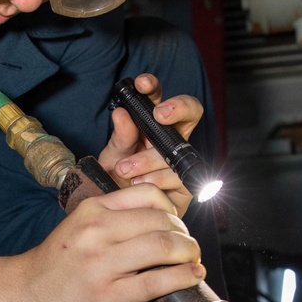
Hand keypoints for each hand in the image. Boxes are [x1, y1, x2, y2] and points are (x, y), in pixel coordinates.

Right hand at [0, 183, 205, 301]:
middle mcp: (97, 231)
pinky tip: (192, 278)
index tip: (178, 224)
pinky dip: (183, 278)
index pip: (148, 196)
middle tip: (190, 247)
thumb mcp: (79, 227)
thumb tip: (160, 222)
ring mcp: (103, 264)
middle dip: (185, 235)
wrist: (23, 296)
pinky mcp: (109, 295)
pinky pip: (157, 282)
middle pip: (162, 222)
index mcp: (92, 210)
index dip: (173, 210)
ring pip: (164, 247)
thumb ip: (112, 220)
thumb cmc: (55, 265)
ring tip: (193, 261)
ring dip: (189, 253)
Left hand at [98, 72, 203, 216]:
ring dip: (149, 158)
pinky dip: (157, 178)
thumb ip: (120, 137)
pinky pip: (178, 175)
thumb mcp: (112, 157)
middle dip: (177, 108)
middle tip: (159, 115)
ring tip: (126, 170)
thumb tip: (121, 113)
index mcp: (151, 127)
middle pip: (190, 112)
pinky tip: (140, 184)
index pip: (158, 98)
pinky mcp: (187, 185)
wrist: (119, 216)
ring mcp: (181, 161)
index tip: (142, 85)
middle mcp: (170, 140)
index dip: (154, 87)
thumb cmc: (116, 182)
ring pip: (176, 149)